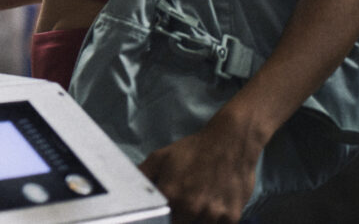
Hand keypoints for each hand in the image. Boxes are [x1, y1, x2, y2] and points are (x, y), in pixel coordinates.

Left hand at [139, 116, 260, 223]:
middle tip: (181, 208)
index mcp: (171, 195)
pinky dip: (213, 222)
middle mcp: (191, 207)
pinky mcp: (231, 217)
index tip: (163, 215)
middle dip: (178, 220)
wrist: (230, 141)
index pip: (159, 221)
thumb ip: (141, 177)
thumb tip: (127, 192)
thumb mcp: (160, 158)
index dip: (159, 219)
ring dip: (196, 222)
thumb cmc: (193, 150)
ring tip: (198, 204)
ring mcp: (213, 214)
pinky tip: (212, 206)